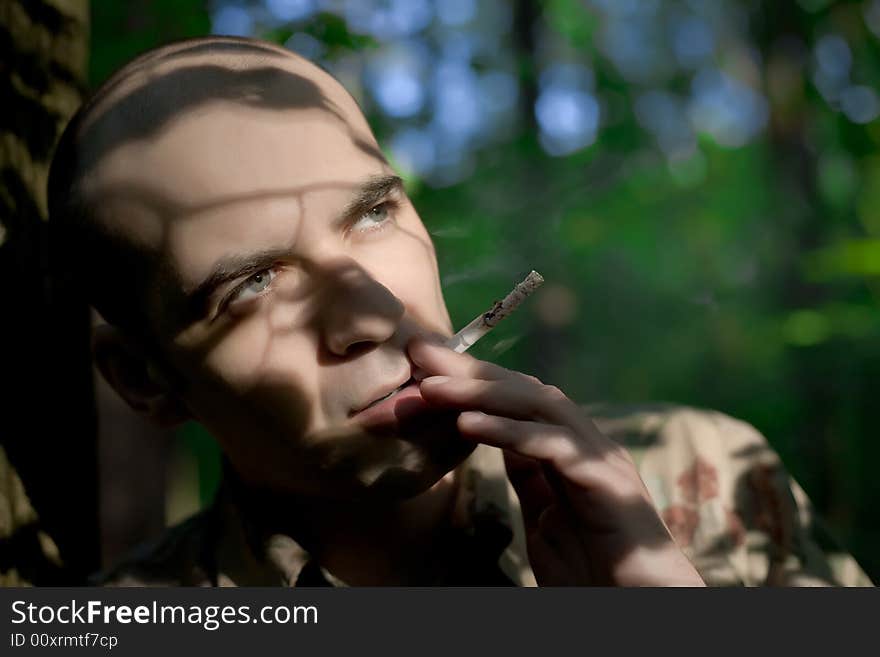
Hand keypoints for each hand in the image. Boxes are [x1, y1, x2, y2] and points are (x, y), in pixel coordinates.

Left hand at [408, 338, 704, 586]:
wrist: (644, 606)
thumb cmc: (596, 570)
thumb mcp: (546, 518)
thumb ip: (528, 477)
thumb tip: (501, 440)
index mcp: (572, 451)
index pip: (518, 401)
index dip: (473, 380)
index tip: (425, 366)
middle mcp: (588, 445)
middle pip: (526, 391)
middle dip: (472, 372)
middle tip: (422, 355)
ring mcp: (601, 460)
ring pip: (540, 407)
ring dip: (483, 393)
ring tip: (434, 388)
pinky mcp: (609, 484)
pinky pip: (555, 447)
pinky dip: (511, 432)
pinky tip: (470, 424)